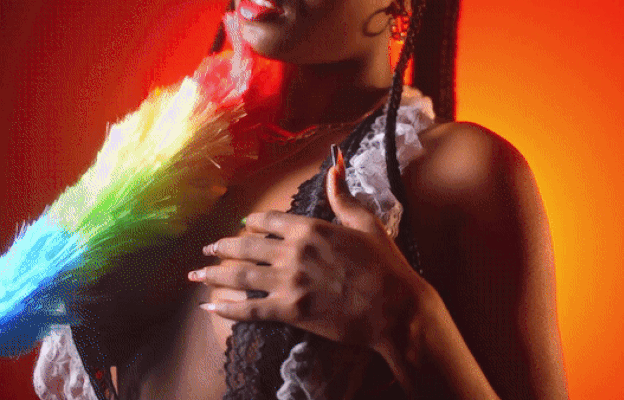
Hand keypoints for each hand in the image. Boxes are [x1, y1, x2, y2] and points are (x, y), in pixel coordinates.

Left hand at [188, 148, 430, 351]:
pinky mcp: (290, 311)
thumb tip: (333, 167)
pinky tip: (210, 307)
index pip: (269, 220)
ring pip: (240, 275)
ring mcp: (289, 283)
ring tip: (196, 274)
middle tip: (206, 249)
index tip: (242, 226)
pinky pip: (250, 309)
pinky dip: (227, 308)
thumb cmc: (385, 264)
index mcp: (310, 228)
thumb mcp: (366, 223)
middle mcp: (293, 252)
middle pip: (246, 246)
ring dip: (214, 274)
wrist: (395, 308)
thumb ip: (342, 197)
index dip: (252, 223)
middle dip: (222, 247)